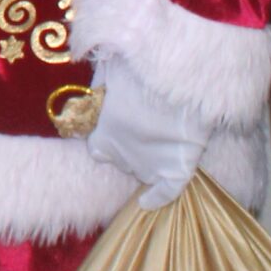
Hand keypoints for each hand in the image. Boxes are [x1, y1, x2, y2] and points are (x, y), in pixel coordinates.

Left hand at [81, 58, 207, 209]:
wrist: (175, 76)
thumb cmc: (137, 69)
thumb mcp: (107, 72)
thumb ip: (98, 88)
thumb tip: (92, 95)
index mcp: (101, 135)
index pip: (97, 149)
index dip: (105, 140)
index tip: (114, 129)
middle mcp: (121, 156)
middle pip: (121, 159)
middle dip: (128, 146)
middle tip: (142, 129)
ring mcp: (149, 165)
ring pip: (142, 171)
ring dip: (145, 162)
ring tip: (154, 147)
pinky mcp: (177, 168)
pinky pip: (166, 192)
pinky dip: (158, 198)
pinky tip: (150, 201)